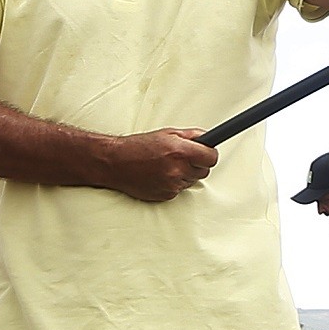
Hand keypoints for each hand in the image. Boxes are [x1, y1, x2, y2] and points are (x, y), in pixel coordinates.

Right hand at [102, 128, 218, 202]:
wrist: (116, 162)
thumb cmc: (138, 147)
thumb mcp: (167, 133)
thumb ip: (191, 136)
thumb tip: (207, 138)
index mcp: (180, 151)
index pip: (211, 158)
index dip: (209, 155)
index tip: (207, 153)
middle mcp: (177, 169)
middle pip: (204, 171)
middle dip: (196, 165)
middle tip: (182, 158)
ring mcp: (172, 184)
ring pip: (191, 181)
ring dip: (184, 175)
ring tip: (166, 165)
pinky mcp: (166, 195)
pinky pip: (179, 190)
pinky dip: (173, 184)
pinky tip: (160, 175)